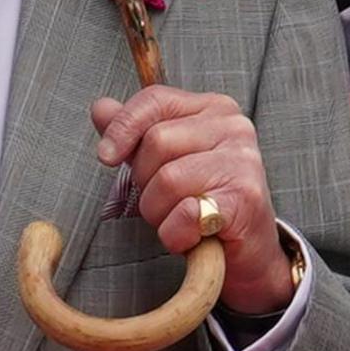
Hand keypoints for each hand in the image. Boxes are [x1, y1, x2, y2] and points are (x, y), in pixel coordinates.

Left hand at [89, 84, 292, 316]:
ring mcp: (243, 162)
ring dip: (159, 213)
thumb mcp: (166, 161)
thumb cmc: (203, 202)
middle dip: (145, 182)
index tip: (106, 157)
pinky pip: (185, 213)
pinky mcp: (245, 198)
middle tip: (166, 202)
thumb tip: (101, 109)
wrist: (248, 250)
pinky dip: (176, 234)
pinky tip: (192, 237)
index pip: (155, 100)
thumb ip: (135, 134)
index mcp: (214, 109)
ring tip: (180, 221)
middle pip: (156, 142)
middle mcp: (234, 128)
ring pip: (167, 180)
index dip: (122, 126)